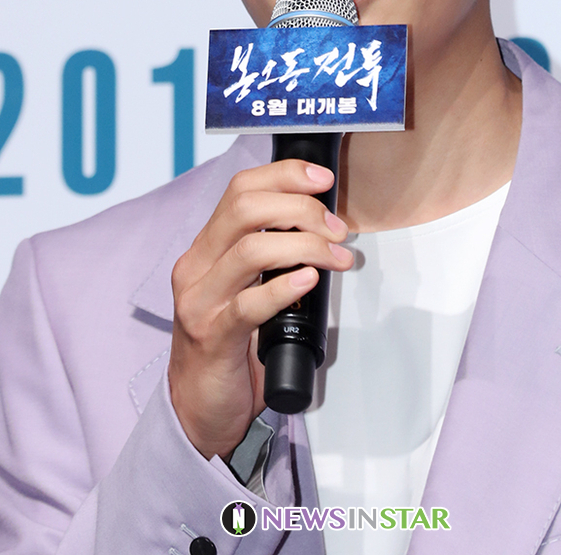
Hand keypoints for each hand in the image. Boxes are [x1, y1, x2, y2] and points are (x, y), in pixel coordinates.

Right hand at [168, 160, 352, 459]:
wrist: (200, 410)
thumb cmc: (231, 345)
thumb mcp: (246, 288)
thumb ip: (272, 257)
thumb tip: (326, 226)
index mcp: (206, 247)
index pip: (240, 188)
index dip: (285, 175)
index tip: (324, 180)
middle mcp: (196, 266)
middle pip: (244, 208)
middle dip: (301, 208)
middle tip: (337, 229)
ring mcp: (200, 302)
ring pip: (251, 251)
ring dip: (306, 246)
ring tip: (337, 258)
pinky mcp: (212, 338)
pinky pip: (249, 304)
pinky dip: (285, 287)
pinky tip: (310, 281)